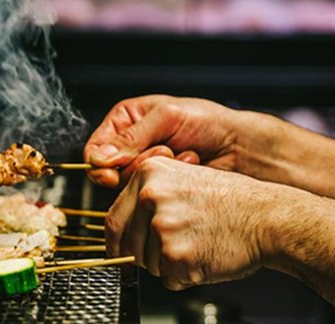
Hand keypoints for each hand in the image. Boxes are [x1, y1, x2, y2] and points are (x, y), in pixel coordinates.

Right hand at [84, 95, 267, 187]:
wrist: (239, 146)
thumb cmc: (207, 121)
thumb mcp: (167, 117)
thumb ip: (132, 137)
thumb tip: (100, 159)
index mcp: (125, 121)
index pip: (95, 149)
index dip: (99, 163)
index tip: (111, 172)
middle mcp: (130, 147)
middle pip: (109, 171)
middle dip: (137, 164)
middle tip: (164, 150)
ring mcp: (144, 170)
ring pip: (128, 185)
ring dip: (157, 170)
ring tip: (182, 155)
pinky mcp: (158, 188)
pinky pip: (148, 194)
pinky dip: (168, 181)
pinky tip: (189, 166)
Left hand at [106, 156, 285, 289]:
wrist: (269, 218)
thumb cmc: (235, 202)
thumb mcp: (185, 180)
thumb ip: (151, 197)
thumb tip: (124, 226)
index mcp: (149, 174)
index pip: (113, 219)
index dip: (117, 242)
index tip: (119, 252)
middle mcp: (150, 196)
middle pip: (128, 246)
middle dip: (146, 256)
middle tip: (178, 246)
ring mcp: (162, 226)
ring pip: (148, 265)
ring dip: (169, 265)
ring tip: (199, 244)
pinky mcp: (176, 255)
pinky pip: (169, 279)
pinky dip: (185, 277)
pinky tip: (206, 256)